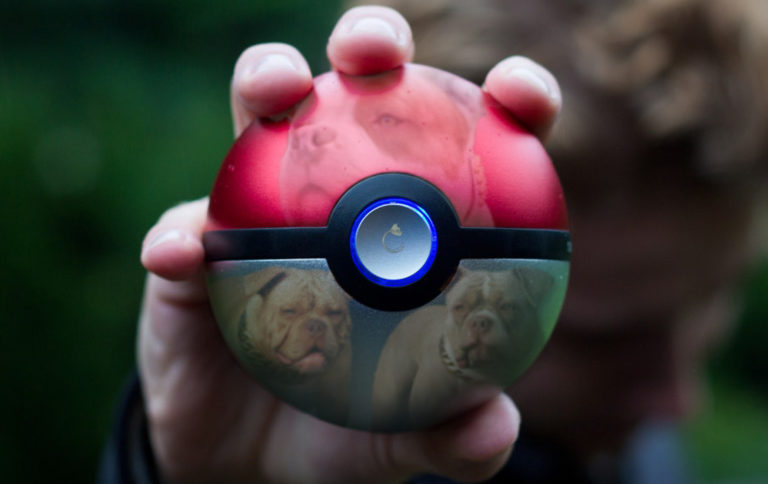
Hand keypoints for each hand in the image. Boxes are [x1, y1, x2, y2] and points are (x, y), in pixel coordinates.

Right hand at [138, 6, 560, 482]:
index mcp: (413, 220)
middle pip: (360, 92)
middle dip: (370, 44)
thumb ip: (452, 433)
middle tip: (375, 51)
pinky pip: (181, 230)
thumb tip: (489, 427)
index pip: (471, 141)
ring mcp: (260, 210)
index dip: (507, 99)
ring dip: (264, 83)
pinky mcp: (192, 247)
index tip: (520, 96)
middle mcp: (338, 193)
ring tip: (272, 92)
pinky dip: (180, 235)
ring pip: (259, 119)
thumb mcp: (405, 437)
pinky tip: (179, 255)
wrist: (251, 462)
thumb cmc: (345, 426)